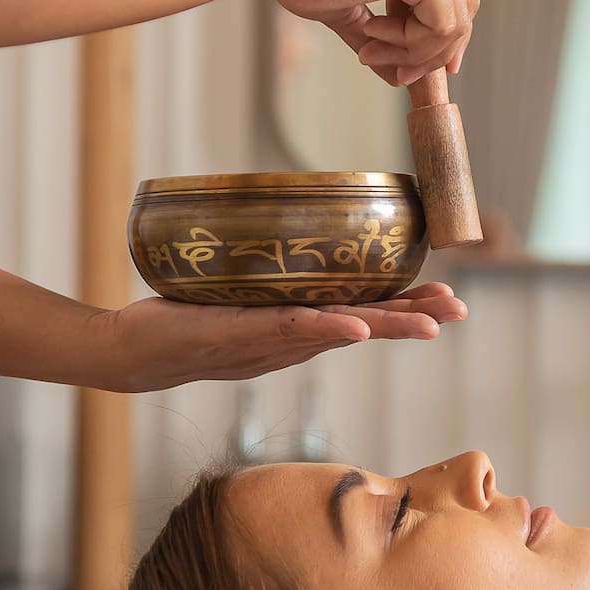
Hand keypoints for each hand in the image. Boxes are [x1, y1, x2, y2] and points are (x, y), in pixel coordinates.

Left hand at [97, 281, 466, 393]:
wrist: (130, 351)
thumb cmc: (181, 321)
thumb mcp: (235, 297)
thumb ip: (264, 281)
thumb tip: (288, 238)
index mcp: (296, 330)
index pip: (363, 316)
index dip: (406, 310)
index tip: (447, 300)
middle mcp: (291, 342)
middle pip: (365, 328)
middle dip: (414, 319)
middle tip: (458, 311)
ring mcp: (269, 343)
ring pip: (340, 331)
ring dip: (386, 325)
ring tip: (429, 323)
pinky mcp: (240, 336)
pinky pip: (289, 330)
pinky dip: (324, 328)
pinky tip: (355, 325)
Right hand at [270, 0, 478, 85]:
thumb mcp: (353, 6)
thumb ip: (383, 36)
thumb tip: (398, 74)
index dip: (445, 35)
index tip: (422, 64)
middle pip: (464, 6)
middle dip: (433, 50)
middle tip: (398, 72)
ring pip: (454, 21)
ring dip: (414, 51)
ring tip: (371, 49)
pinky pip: (440, 24)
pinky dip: (410, 43)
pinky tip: (372, 33)